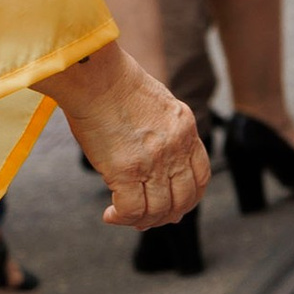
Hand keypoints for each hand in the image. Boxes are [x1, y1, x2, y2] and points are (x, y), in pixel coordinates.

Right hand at [37, 38, 207, 227]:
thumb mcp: (154, 101)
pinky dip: (121, 218)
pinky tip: (109, 215)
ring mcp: (154, 161)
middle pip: (184, 198)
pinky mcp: (126, 171)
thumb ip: (162, 128)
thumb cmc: (112, 80)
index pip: (201, 175)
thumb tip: (152, 155)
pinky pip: (132, 210)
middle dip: (168, 215)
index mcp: (185, 126)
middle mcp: (176, 147)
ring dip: (142, 220)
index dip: (189, 197)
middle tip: (148, 218)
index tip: (174, 205)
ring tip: (122, 216)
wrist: (92, 73)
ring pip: (159, 210)